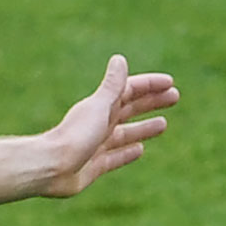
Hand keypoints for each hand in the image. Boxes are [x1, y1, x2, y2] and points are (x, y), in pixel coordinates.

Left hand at [38, 54, 178, 197]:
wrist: (50, 167)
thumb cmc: (75, 135)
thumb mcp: (99, 107)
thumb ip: (112, 85)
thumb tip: (119, 58)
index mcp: (100, 107)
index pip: (129, 91)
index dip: (149, 86)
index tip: (170, 83)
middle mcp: (98, 124)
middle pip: (130, 109)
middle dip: (151, 102)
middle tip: (175, 97)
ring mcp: (96, 145)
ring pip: (125, 133)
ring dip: (144, 127)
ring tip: (163, 124)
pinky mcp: (95, 165)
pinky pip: (116, 157)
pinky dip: (128, 152)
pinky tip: (140, 149)